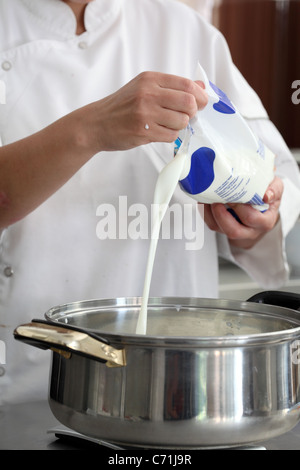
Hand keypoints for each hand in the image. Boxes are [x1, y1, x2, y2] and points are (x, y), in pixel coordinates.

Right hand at [91, 72, 207, 151]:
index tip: (201, 103)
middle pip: (188, 103)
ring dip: (179, 126)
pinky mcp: (143, 131)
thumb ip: (172, 87)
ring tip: (166, 125)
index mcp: (150, 79)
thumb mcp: (144, 88)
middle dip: (193, 112)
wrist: (96, 123)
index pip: (186, 84)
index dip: (200, 96)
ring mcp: (145, 113)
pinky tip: (158, 132)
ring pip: (181, 121)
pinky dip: (169, 136)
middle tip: (186, 117)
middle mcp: (148, 93)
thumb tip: (201, 87)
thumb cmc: (122, 106)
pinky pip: (171, 135)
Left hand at [204, 177, 283, 249]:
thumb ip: (274, 190)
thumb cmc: (267, 195)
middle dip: (222, 215)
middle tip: (218, 199)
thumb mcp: (276, 189)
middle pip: (233, 231)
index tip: (234, 195)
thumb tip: (266, 195)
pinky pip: (211, 223)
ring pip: (218, 228)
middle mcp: (250, 230)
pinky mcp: (222, 227)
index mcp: (265, 221)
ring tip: (208, 197)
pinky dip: (204, 212)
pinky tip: (204, 200)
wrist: (261, 201)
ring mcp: (235, 230)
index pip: (252, 219)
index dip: (241, 209)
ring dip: (210, 213)